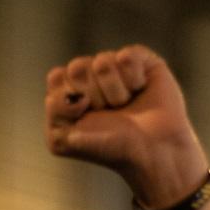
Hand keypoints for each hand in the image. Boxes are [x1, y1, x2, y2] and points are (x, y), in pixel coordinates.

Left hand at [45, 45, 209, 209]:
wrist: (153, 152)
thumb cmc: (112, 147)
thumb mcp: (66, 141)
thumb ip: (55, 112)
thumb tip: (75, 89)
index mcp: (69, 91)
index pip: (57, 77)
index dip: (70, 100)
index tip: (86, 119)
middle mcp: (91, 75)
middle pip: (77, 67)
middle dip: (93, 97)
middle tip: (109, 114)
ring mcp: (115, 65)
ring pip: (103, 63)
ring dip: (115, 93)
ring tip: (127, 106)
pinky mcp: (140, 59)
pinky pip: (126, 57)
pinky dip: (134, 80)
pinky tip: (140, 91)